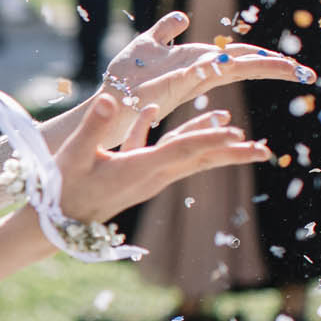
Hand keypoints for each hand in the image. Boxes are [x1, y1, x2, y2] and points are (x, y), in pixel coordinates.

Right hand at [54, 92, 271, 227]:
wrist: (56, 221)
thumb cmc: (62, 190)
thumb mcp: (74, 156)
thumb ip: (94, 126)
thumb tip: (113, 99)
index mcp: (138, 169)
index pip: (182, 151)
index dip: (208, 139)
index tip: (235, 132)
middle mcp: (150, 175)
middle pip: (199, 160)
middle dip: (232, 153)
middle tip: (264, 151)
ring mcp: (146, 177)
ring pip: (188, 158)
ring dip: (212, 144)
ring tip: (237, 132)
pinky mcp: (136, 175)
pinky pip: (162, 154)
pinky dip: (168, 136)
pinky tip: (154, 113)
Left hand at [81, 11, 314, 149]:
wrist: (107, 100)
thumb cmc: (127, 76)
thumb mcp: (149, 44)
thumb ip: (167, 30)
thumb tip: (184, 17)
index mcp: (198, 62)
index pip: (239, 57)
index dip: (264, 57)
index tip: (293, 64)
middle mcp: (199, 73)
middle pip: (243, 64)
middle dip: (274, 66)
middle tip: (306, 73)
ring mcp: (188, 80)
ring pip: (229, 69)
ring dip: (258, 66)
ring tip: (291, 69)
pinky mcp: (171, 85)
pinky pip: (198, 73)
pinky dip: (216, 67)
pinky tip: (232, 62)